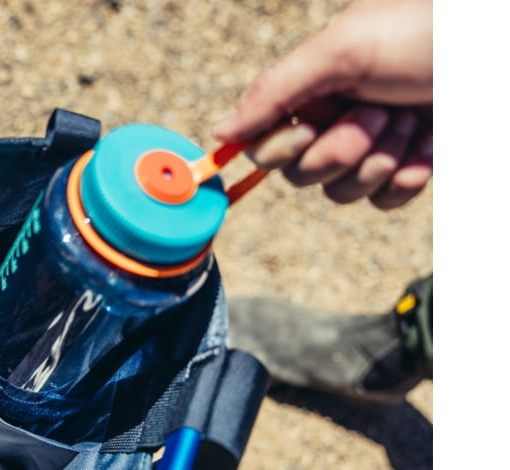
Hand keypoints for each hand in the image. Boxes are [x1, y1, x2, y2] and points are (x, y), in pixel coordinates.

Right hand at [213, 0, 431, 208]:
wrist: (495, 50)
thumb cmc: (422, 34)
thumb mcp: (342, 48)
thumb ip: (274, 90)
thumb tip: (220, 134)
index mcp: (309, 91)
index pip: (263, 147)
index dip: (283, 147)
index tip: (311, 125)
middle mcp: (333, 121)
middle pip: (301, 176)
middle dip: (341, 150)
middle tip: (377, 113)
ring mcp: (370, 148)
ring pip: (342, 193)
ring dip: (380, 160)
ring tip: (410, 120)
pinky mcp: (406, 169)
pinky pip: (382, 202)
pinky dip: (405, 180)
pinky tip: (426, 151)